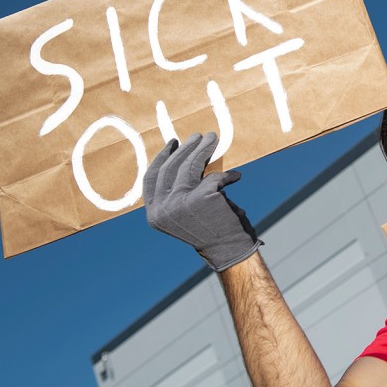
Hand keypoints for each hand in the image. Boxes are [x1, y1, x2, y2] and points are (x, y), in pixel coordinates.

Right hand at [144, 132, 259, 270]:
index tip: (172, 143)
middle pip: (171, 167)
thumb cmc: (208, 229)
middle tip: (198, 136)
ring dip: (203, 149)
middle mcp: (162, 209)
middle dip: (186, 148)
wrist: (228, 250)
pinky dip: (228, 176)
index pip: (151, 178)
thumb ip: (176, 191)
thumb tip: (180, 156)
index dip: (161, 158)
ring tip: (213, 138)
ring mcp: (180, 202)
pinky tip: (235, 177)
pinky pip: (215, 177)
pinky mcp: (202, 197)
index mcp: (154, 214)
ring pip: (190, 166)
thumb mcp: (183, 211)